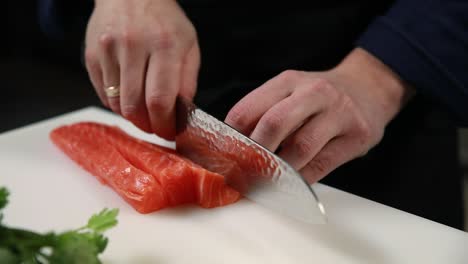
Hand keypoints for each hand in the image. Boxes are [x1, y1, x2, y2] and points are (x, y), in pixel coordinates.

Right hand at [85, 0, 199, 139]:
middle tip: (157, 128)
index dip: (164, 125)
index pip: (160, 100)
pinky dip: (117, 104)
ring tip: (145, 112)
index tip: (169, 133)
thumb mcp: (189, 45)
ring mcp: (108, 51)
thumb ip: (188, 81)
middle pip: (134, 107)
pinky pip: (103, 95)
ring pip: (116, 104)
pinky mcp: (91, 57)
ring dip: (133, 117)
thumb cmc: (164, 21)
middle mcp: (133, 47)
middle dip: (148, 126)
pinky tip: (129, 97)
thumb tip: (181, 114)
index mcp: (164, 45)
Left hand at [225, 48, 413, 182]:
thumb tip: (233, 145)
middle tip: (241, 172)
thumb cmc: (320, 96)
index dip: (231, 138)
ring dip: (278, 170)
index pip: (248, 109)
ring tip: (264, 181)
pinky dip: (301, 179)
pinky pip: (322, 165)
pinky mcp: (356, 135)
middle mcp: (314, 92)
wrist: (369, 88)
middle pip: (274, 124)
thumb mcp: (291, 90)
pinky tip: (291, 183)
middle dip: (253, 154)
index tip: (224, 157)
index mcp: (288, 81)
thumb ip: (264, 111)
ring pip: (300, 147)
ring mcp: (339, 113)